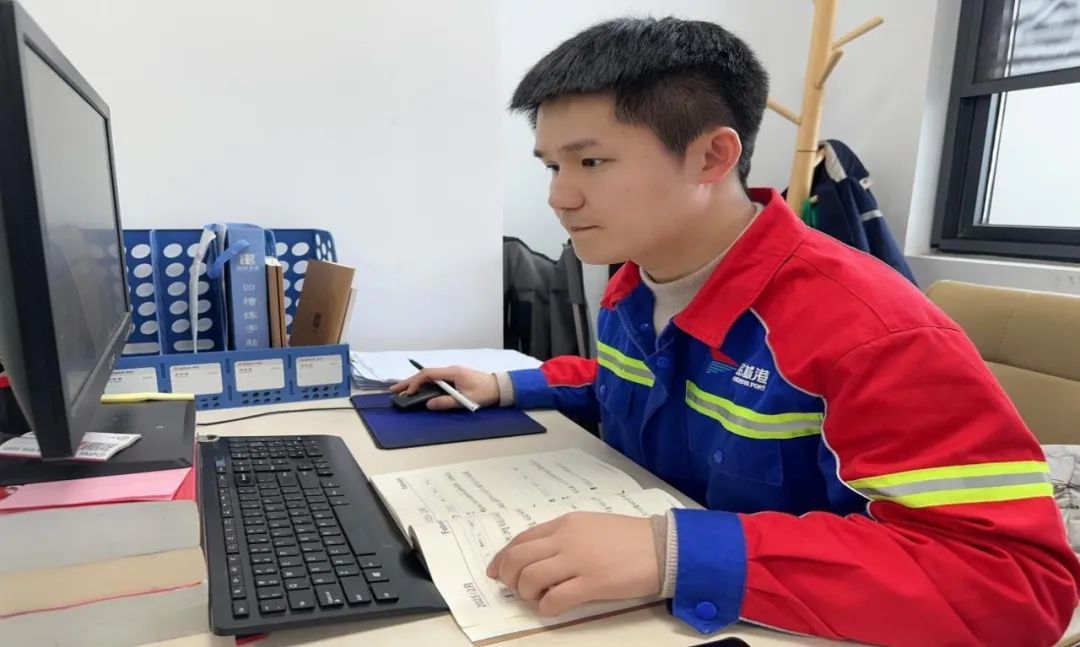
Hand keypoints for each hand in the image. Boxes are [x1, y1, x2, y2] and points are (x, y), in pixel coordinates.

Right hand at [389, 365, 499, 409]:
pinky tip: (417, 390)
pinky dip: (423, 384)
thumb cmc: (484, 392)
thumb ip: (447, 402)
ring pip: (428, 377)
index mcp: (452, 372)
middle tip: (393, 390)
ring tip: (401, 390)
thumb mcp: (466, 400)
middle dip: (409, 382)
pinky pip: (434, 379)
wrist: (499, 387)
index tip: (408, 393)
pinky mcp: (453, 378)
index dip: (416, 383)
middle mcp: (449, 370)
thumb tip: (429, 404)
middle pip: (425, 374)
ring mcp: (451, 373)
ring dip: (414, 383)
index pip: (428, 374)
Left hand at [486, 512, 658, 616]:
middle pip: (518, 558)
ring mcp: (577, 560)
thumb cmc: (630, 538)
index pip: (521, 539)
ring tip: (536, 598)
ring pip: (530, 578)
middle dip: (508, 577)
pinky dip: (546, 607)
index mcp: (565, 524)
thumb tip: (540, 556)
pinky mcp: (591, 583)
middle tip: (513, 588)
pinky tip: (553, 608)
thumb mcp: (591, 525)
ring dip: (526, 593)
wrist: (661, 546)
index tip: (497, 571)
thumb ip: (565, 536)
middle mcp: (565, 539)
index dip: (503, 558)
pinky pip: (554, 599)